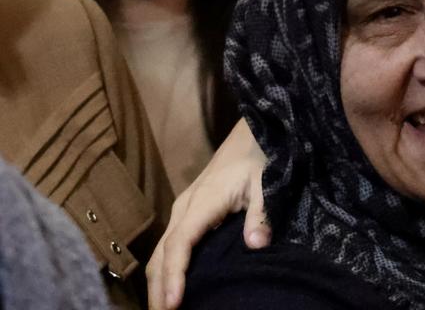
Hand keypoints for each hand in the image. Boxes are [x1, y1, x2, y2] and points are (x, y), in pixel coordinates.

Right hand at [146, 118, 268, 308]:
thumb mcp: (266, 182)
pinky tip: (171, 287)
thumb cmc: (259, 156)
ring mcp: (183, 210)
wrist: (251, 132)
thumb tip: (256, 243)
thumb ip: (261, 212)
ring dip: (158, 281)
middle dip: (158, 288)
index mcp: (201, 203)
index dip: (175, 275)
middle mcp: (185, 208)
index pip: (180, 245)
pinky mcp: (188, 212)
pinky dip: (165, 269)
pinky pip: (170, 245)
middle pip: (162, 254)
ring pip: (161, 251)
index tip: (173, 304)